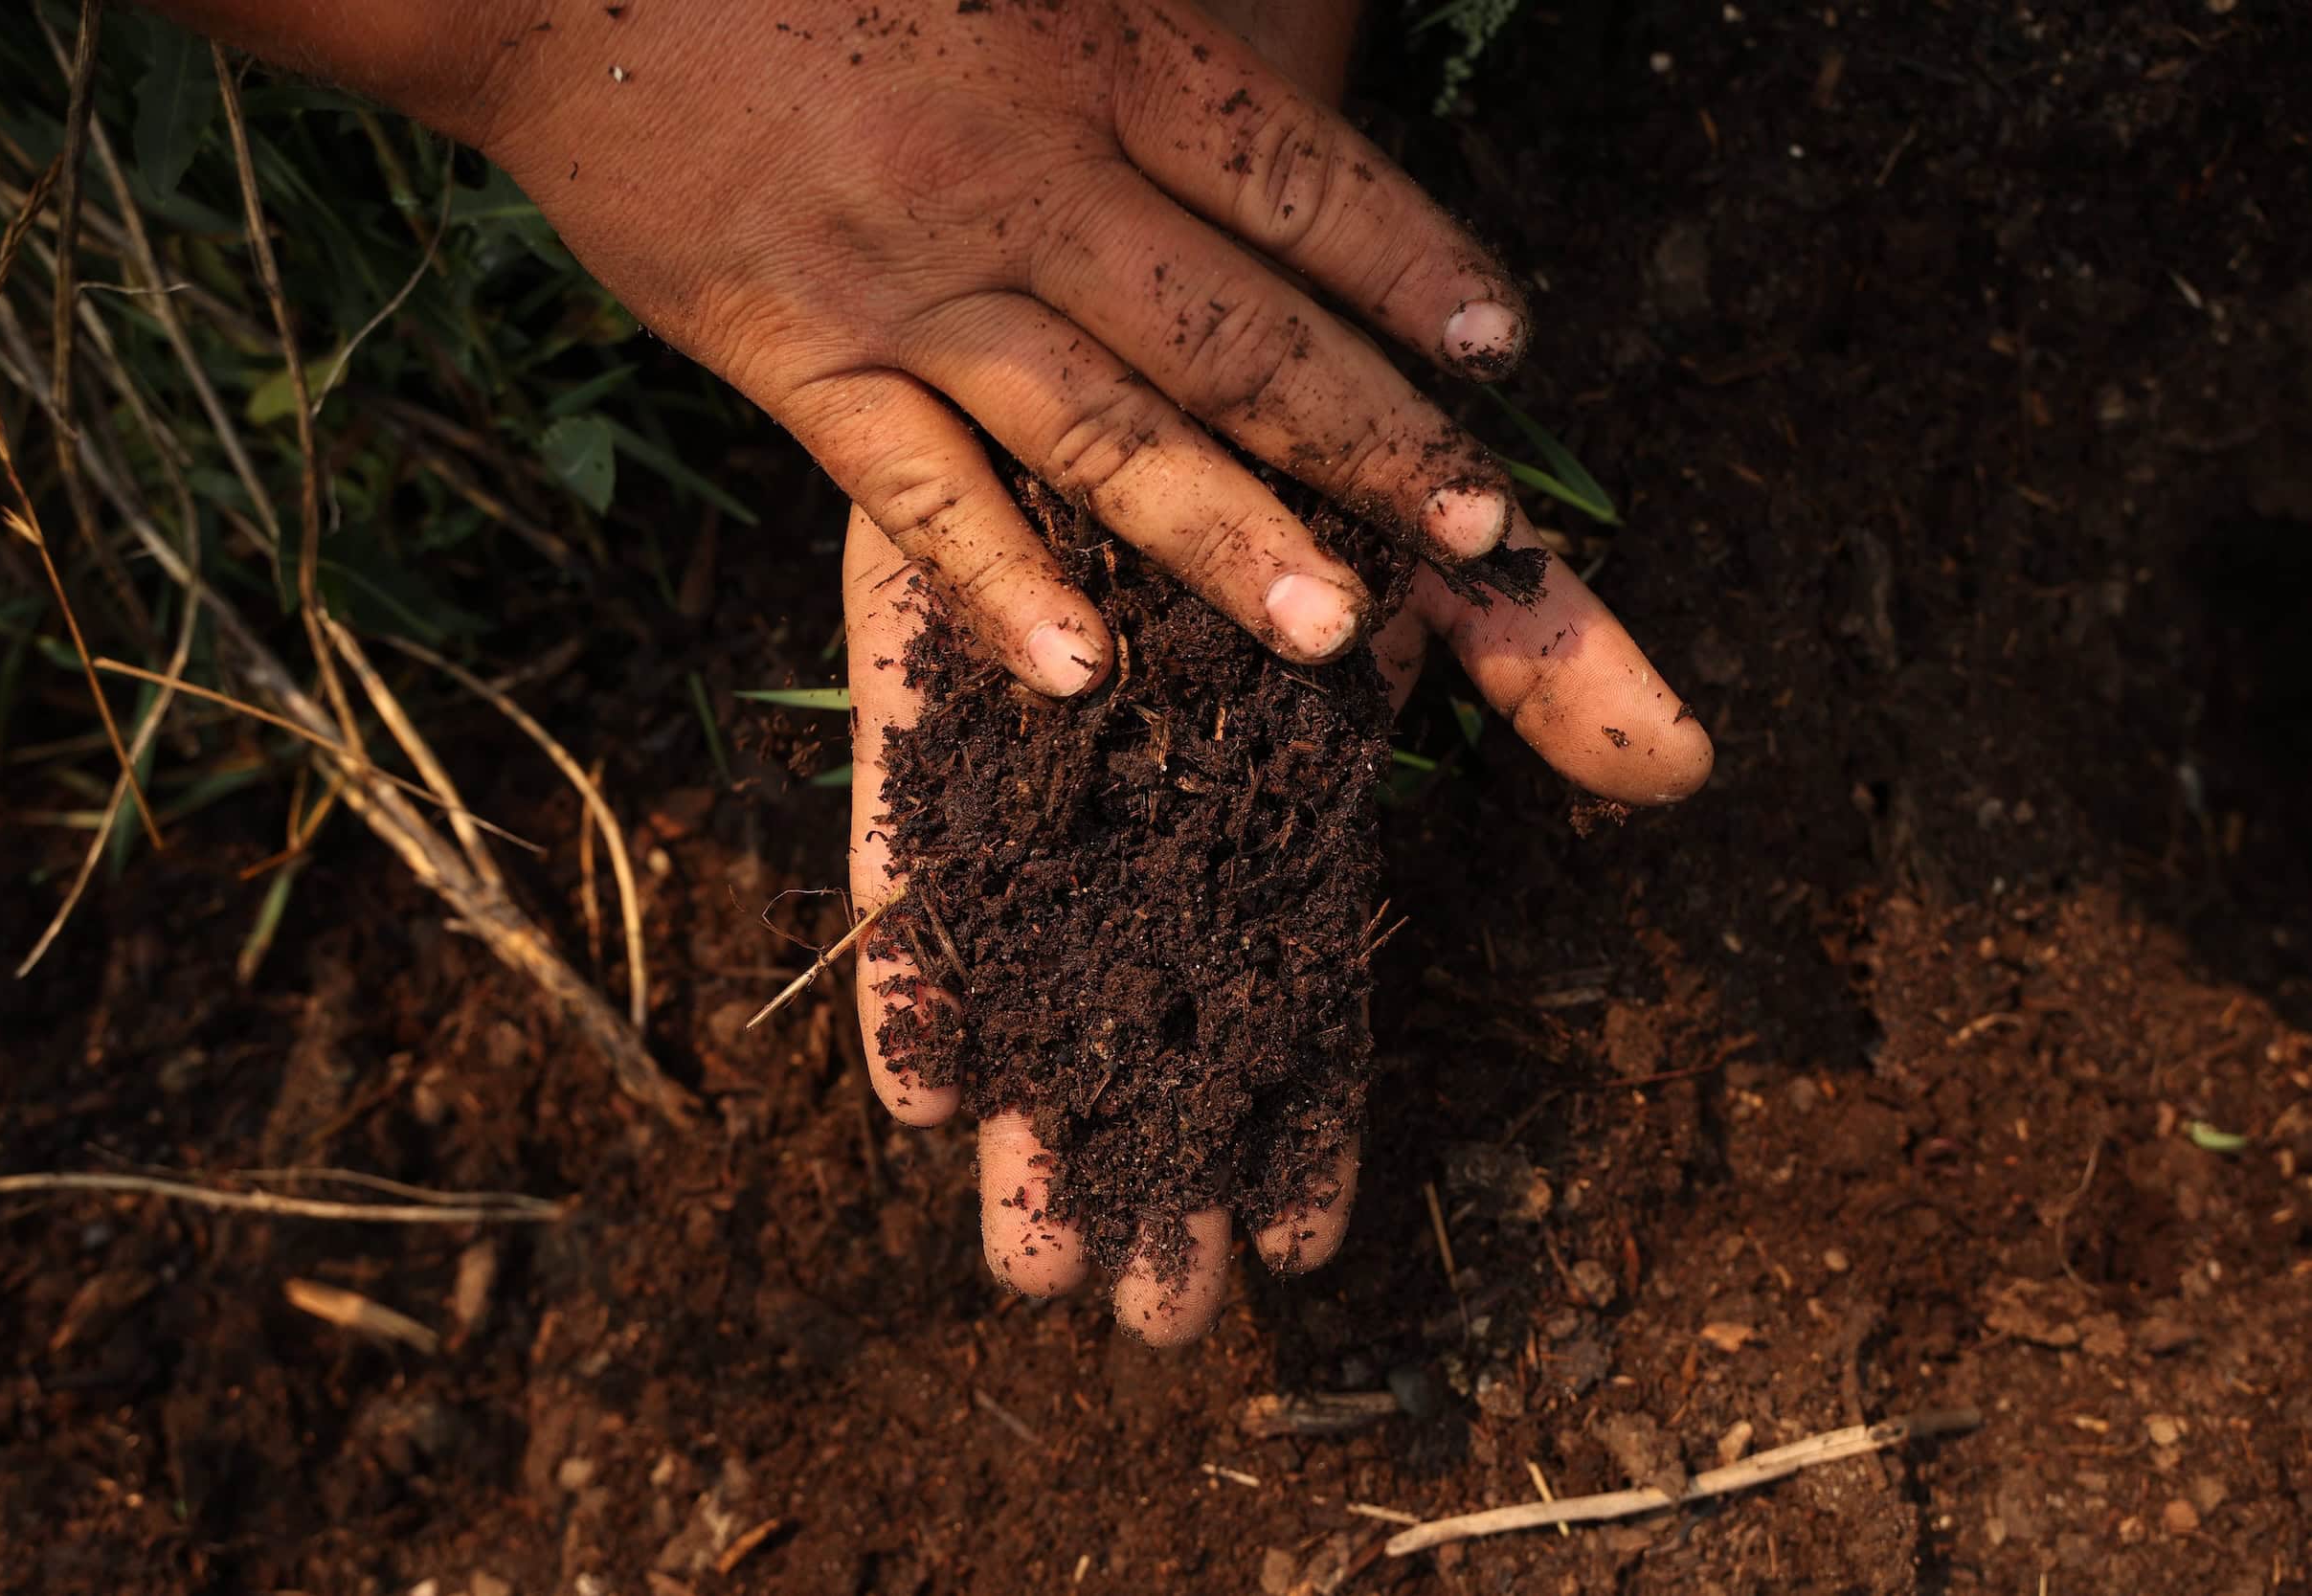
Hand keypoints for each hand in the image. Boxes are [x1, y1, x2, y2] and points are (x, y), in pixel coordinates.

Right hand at [431, 0, 1534, 685]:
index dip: (1407, 263)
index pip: (1291, 177)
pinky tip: (1077, 674)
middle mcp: (1020, 170)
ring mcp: (907, 277)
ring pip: (1100, 427)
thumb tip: (1255, 57)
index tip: (1498, 347)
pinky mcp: (795, 352)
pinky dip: (995, 581)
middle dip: (1370, 437)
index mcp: (1090, 48)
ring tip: (1334, 634)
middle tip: (1478, 536)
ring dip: (1224, 536)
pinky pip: (912, 488)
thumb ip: (1137, 24)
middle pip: (1232, 326)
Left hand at [843, 5, 1711, 1344]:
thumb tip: (1684, 770)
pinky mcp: (934, 705)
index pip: (1299, 1006)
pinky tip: (908, 1084)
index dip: (1299, 1125)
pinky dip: (914, 962)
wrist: (1159, 296)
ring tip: (1023, 1253)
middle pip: (1156, 1028)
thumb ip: (1554, 659)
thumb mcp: (1450, 540)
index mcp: (1279, 819)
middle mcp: (1154, 825)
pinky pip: (917, 852)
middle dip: (1150, 1166)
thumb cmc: (1320, 440)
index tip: (1293, 1250)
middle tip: (1141, 1317)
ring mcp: (1042, 776)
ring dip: (1028, 1111)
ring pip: (1034, 973)